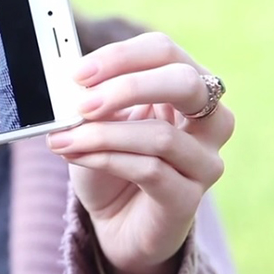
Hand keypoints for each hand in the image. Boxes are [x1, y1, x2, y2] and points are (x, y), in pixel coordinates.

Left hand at [47, 32, 233, 273]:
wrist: (115, 222)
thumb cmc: (110, 162)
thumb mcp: (96, 122)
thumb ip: (91, 99)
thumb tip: (71, 86)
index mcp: (185, 87)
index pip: (164, 51)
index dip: (121, 57)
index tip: (79, 73)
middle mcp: (209, 119)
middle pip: (185, 82)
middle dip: (128, 87)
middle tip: (81, 103)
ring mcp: (204, 161)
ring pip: (161, 135)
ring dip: (103, 134)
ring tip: (64, 138)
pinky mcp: (189, 198)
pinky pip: (150, 171)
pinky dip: (106, 159)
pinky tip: (77, 156)